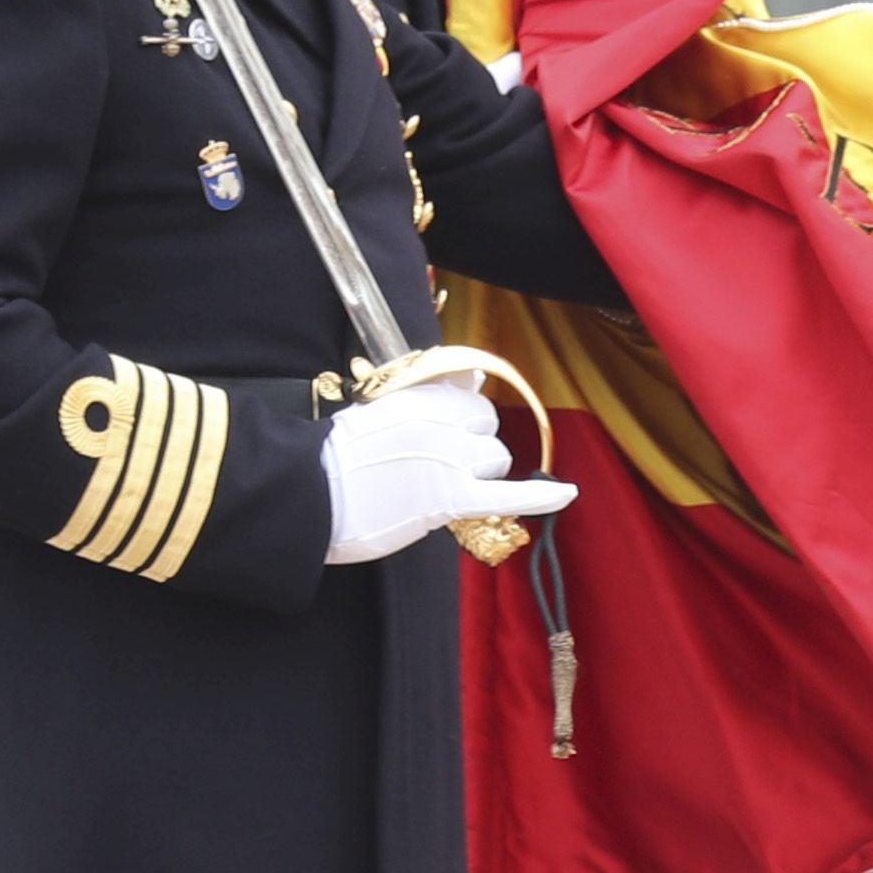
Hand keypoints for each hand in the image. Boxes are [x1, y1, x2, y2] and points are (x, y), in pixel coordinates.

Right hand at [323, 374, 576, 564]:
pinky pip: (510, 494)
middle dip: (475, 451)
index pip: (474, 401)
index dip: (467, 425)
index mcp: (421, 396)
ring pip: (497, 460)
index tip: (450, 439)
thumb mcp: (381, 408)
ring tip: (441, 490)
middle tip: (438, 470)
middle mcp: (441, 421)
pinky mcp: (449, 497)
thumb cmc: (335, 460)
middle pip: (490, 431)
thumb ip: (432, 391)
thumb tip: (474, 375)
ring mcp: (447, 459)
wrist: (305, 493)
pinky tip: (567, 493)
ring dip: (481, 477)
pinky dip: (542, 495)